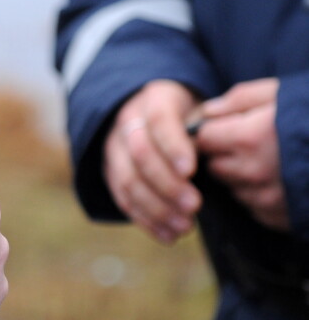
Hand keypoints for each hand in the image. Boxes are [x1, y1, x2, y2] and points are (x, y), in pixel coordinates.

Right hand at [103, 80, 202, 243]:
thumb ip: (211, 129)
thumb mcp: (203, 110)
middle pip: (140, 154)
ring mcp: (115, 148)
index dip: (173, 146)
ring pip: (127, 180)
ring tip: (185, 227)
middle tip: (195, 205)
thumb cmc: (191, 116)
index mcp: (154, 99)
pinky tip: (169, 236)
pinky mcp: (111, 173)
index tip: (191, 171)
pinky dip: (145, 221)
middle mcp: (128, 121)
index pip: (159, 120)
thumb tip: (223, 154)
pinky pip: (122, 199)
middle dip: (167, 183)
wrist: (155, 114)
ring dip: (156, 207)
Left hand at [196, 78, 288, 230]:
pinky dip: (261, 196)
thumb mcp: (279, 93)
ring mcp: (269, 198)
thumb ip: (237, 101)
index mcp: (249, 137)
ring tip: (271, 161)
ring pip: (234, 188)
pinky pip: (255, 208)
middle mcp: (253, 172)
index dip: (210, 133)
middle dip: (224, 155)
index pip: (202, 140)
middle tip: (248, 143)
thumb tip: (206, 112)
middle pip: (215, 167)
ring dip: (242, 177)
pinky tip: (283, 180)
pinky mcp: (283, 218)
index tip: (221, 129)